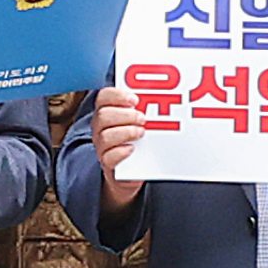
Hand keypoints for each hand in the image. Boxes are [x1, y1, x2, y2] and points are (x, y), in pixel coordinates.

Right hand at [91, 89, 148, 212]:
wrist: (133, 171)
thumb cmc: (139, 140)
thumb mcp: (142, 122)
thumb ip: (146, 109)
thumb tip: (167, 99)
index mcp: (106, 113)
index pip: (104, 97)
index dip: (117, 95)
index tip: (135, 100)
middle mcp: (100, 129)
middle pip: (103, 116)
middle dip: (125, 115)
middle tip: (143, 119)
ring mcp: (102, 147)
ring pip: (105, 136)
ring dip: (125, 132)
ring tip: (141, 133)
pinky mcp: (108, 165)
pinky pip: (108, 157)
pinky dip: (121, 152)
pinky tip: (132, 149)